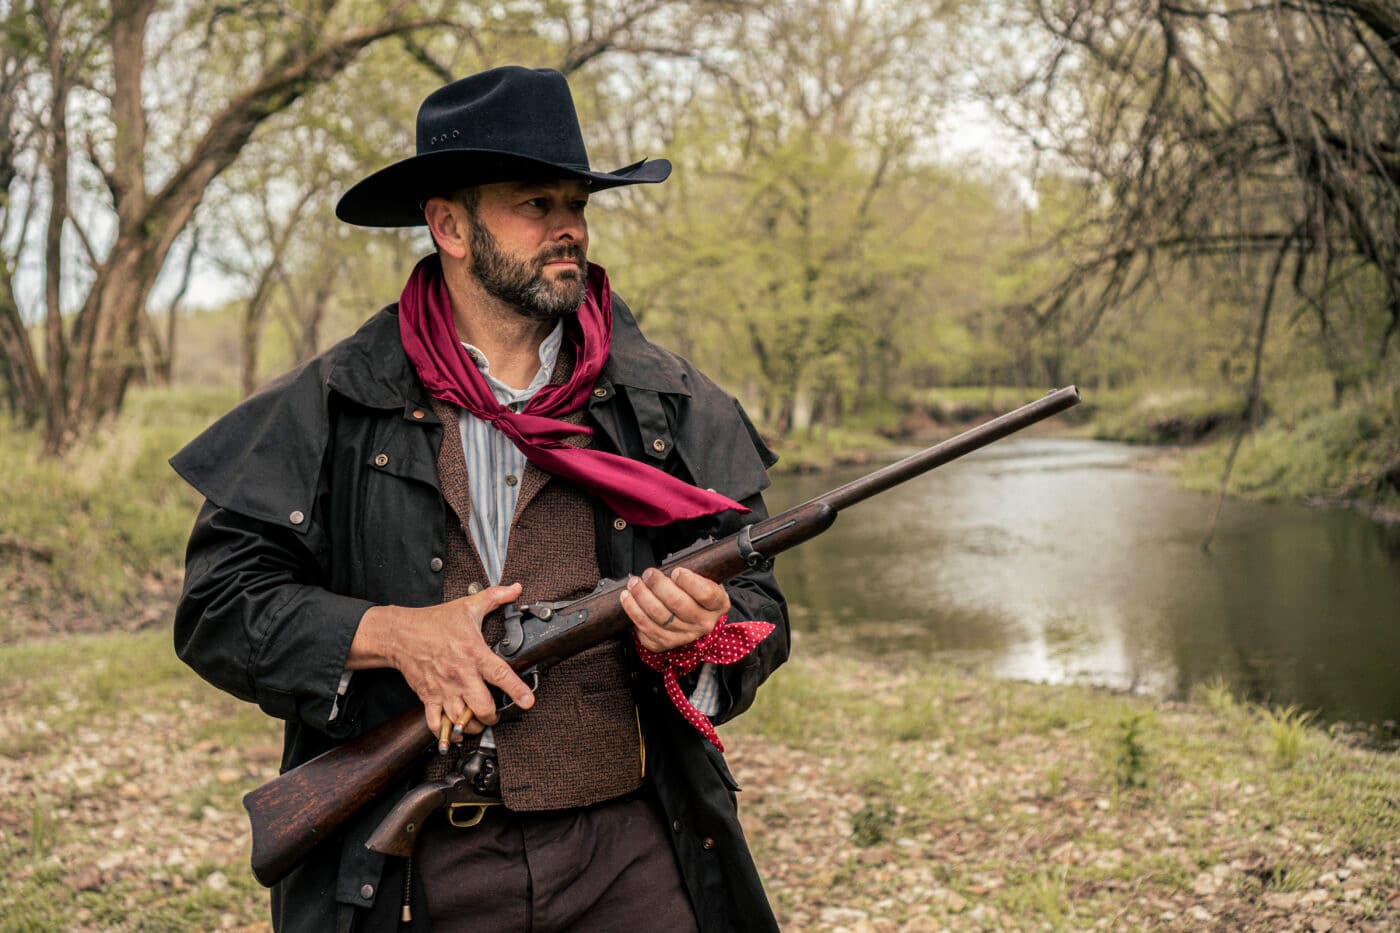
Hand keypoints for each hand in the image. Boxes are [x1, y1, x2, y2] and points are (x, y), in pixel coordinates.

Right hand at [349, 583, 535, 739]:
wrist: (400, 634)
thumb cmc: (434, 622)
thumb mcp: (467, 606)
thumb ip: (494, 597)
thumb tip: (515, 588)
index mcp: (474, 653)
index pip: (500, 674)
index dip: (517, 689)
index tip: (528, 701)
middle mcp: (461, 675)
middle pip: (483, 707)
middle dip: (493, 716)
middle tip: (497, 714)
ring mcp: (444, 689)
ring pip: (462, 720)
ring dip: (472, 725)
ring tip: (478, 721)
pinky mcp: (428, 697)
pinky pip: (436, 724)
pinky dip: (446, 733)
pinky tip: (454, 730)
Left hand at [620, 566, 729, 653]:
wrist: (691, 618)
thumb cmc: (695, 593)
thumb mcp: (703, 580)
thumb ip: (691, 574)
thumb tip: (669, 568)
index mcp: (717, 604)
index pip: (706, 594)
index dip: (689, 582)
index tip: (676, 571)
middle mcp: (703, 623)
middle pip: (679, 605)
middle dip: (659, 586)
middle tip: (648, 573)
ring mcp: (684, 636)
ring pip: (660, 617)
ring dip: (642, 597)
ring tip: (634, 584)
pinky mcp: (665, 643)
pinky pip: (647, 629)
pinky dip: (634, 612)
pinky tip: (628, 599)